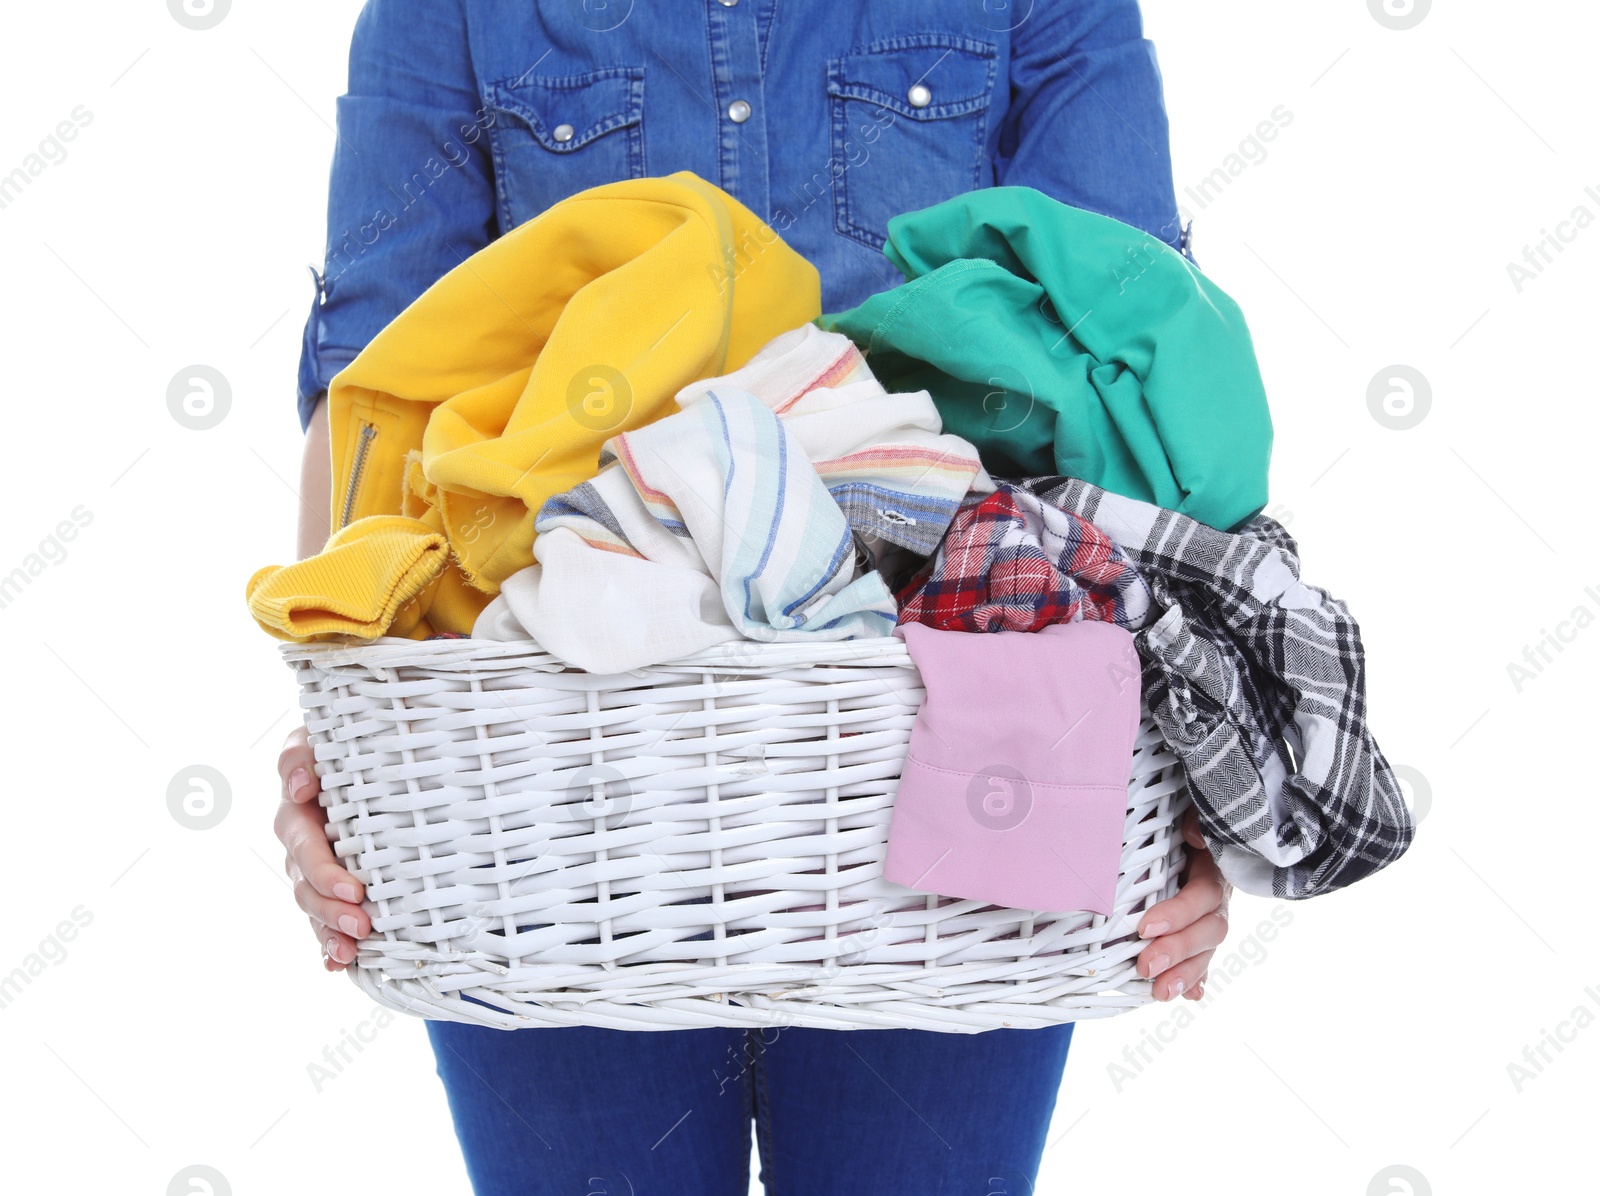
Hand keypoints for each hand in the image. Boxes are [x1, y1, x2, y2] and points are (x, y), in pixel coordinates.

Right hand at [275, 724, 368, 971]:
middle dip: (332, 908)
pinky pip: (323, 920)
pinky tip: (340, 965)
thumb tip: (298, 785)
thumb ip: (301, 754)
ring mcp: (312, 868)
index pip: (304, 846)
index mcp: (298, 812)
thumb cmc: (345, 743)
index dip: (324, 871)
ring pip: (313, 907)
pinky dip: (328, 945)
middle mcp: (301, 844)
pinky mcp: (329, 884)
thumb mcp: (318, 739)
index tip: (354, 889)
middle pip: (306, 885)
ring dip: (329, 931)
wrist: (370, 749)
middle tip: (361, 922)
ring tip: (351, 949)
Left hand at [1134, 805, 1230, 1000]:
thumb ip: (1195, 821)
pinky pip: (1203, 958)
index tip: (1144, 927)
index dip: (1177, 915)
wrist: (1184, 827)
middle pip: (1207, 931)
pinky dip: (1197, 978)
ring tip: (1160, 993)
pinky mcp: (1200, 932)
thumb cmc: (1178, 818)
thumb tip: (1194, 835)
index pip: (1201, 897)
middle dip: (1177, 952)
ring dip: (1185, 974)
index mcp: (1214, 870)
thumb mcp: (1188, 812)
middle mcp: (1218, 898)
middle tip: (1144, 967)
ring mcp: (1211, 918)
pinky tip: (1191, 996)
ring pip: (1205, 951)